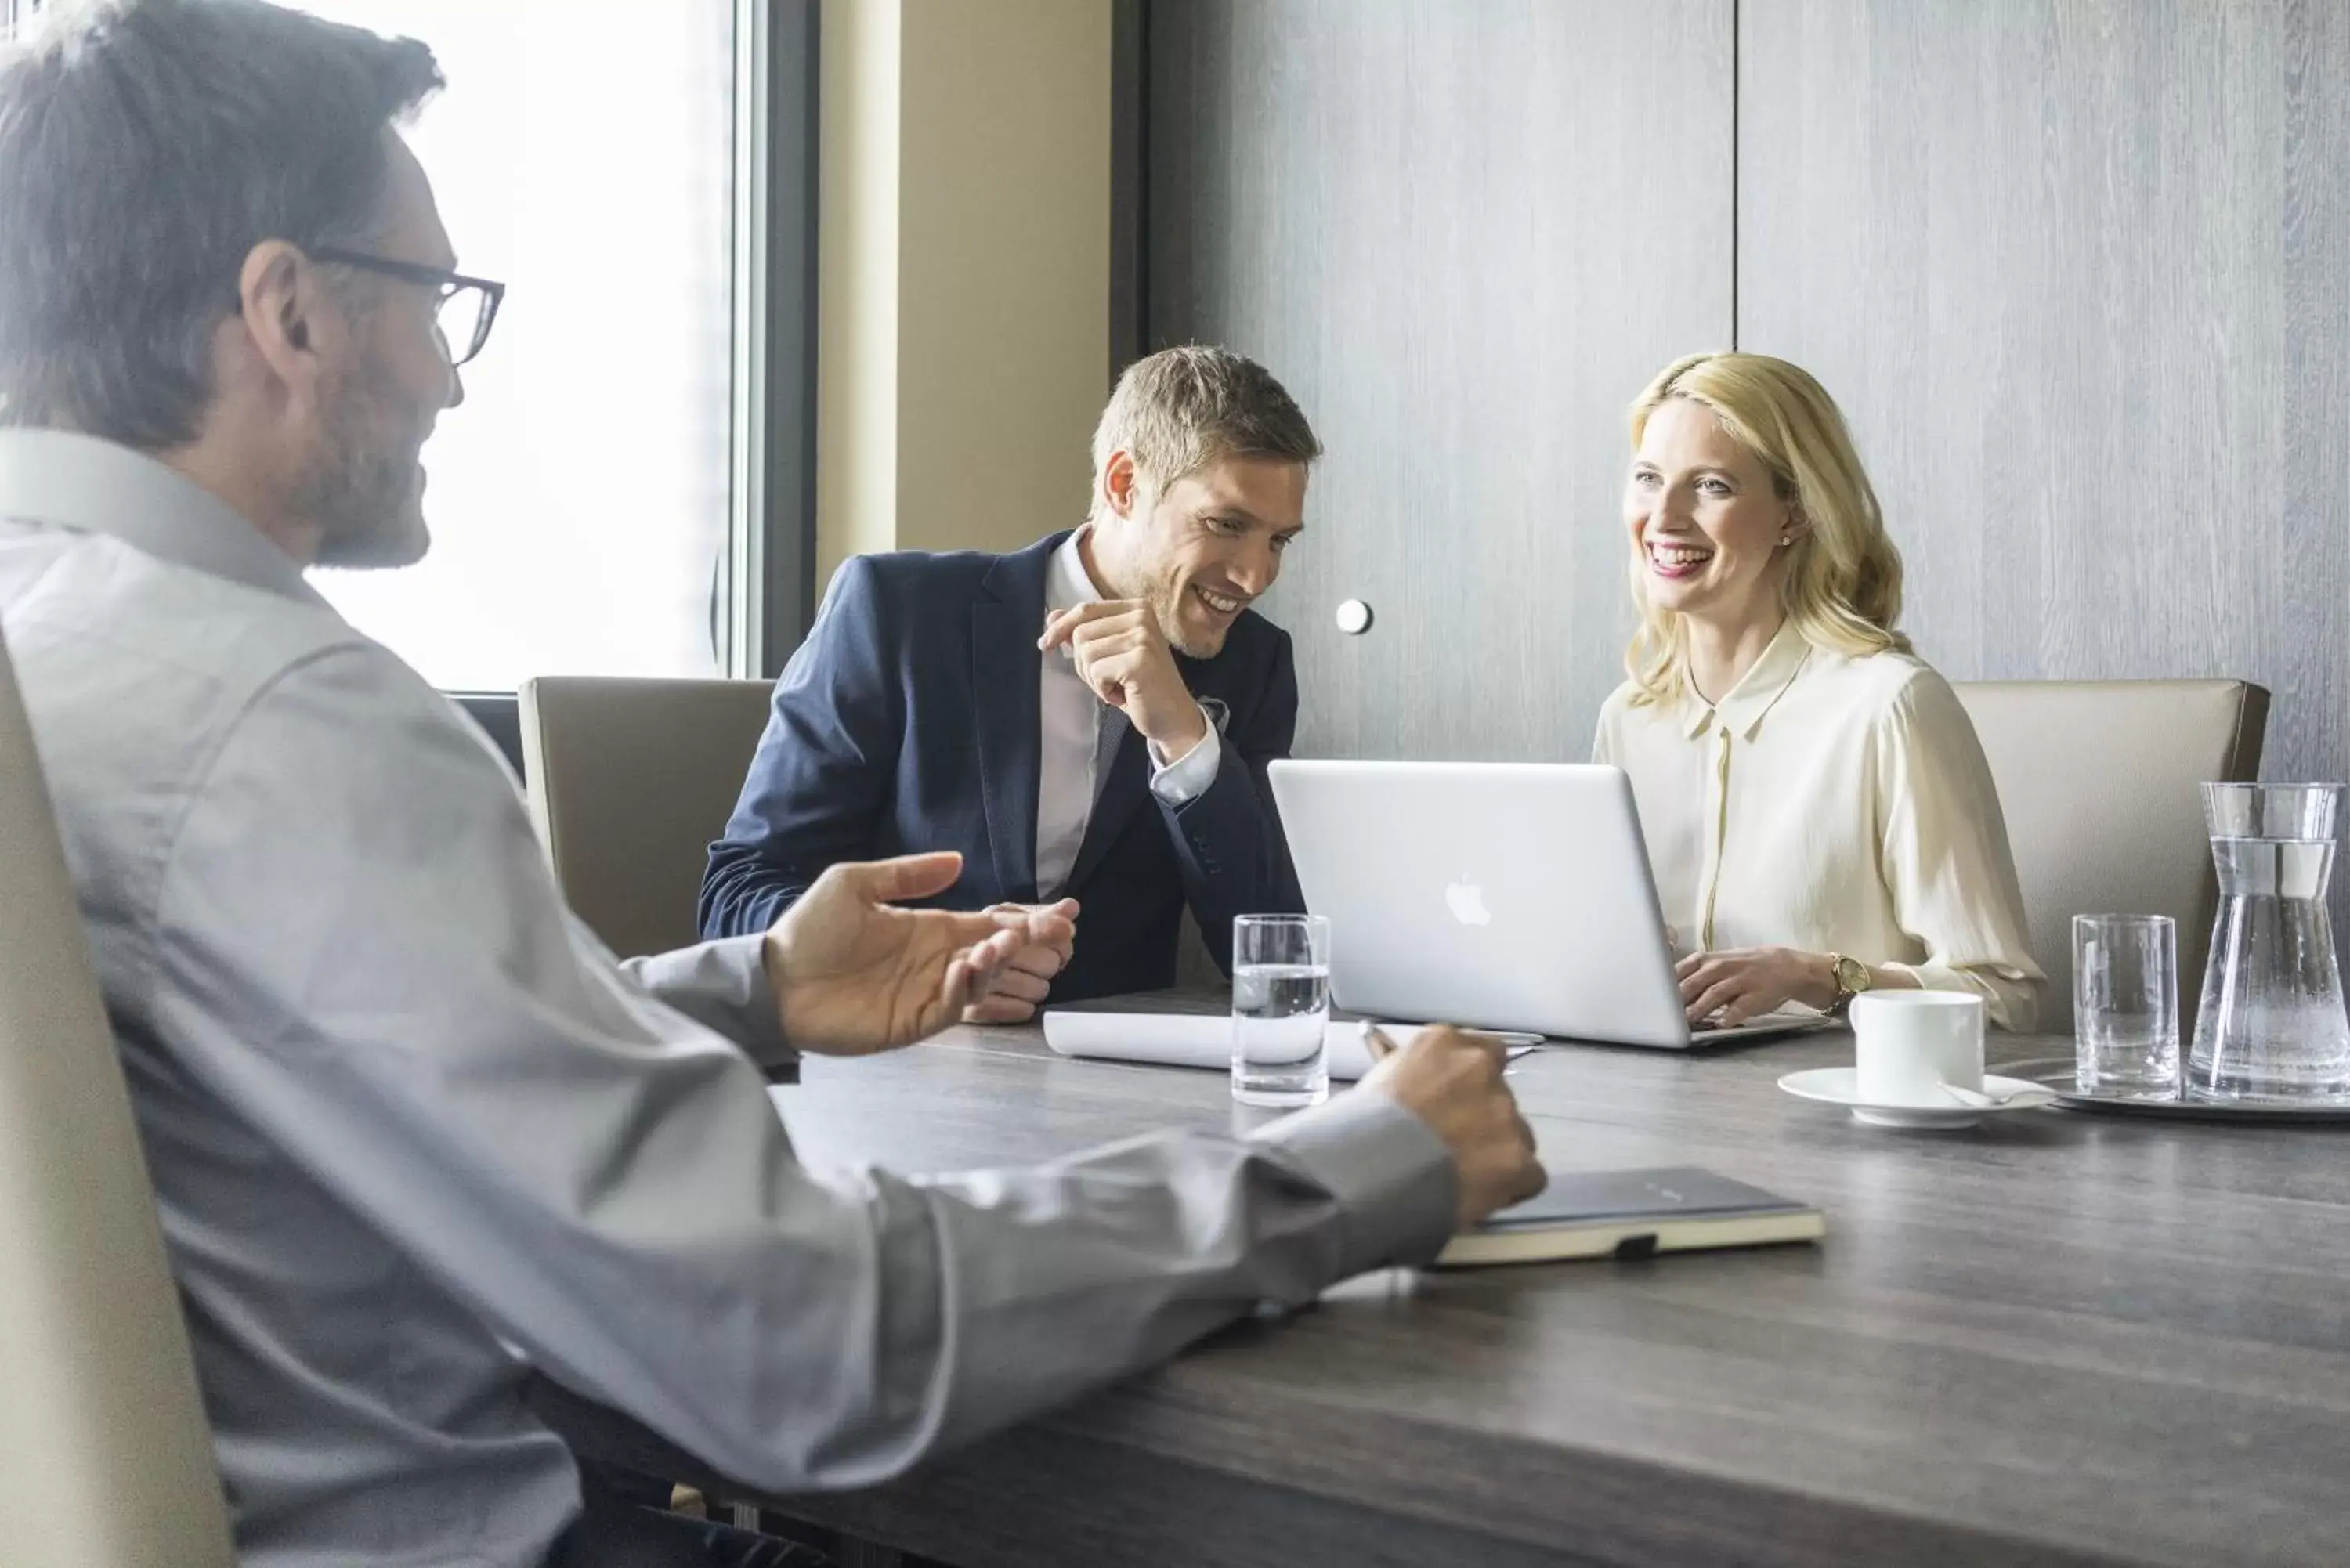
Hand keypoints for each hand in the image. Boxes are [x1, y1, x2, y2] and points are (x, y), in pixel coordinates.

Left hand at [762, 853, 1074, 1054]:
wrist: (774, 981)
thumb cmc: (810, 931)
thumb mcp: (854, 883)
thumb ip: (906, 873)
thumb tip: (958, 860)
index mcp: (930, 928)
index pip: (990, 923)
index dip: (1026, 919)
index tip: (1064, 911)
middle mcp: (937, 961)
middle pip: (997, 953)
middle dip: (1030, 942)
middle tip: (1059, 932)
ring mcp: (927, 992)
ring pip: (981, 979)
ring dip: (998, 962)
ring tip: (1001, 944)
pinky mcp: (913, 1021)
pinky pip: (952, 1007)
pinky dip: (965, 989)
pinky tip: (966, 968)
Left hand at [1039, 601, 1208, 754]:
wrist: (1171, 716)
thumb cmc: (1138, 685)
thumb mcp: (1110, 652)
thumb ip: (1084, 630)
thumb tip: (1051, 617)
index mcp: (1136, 608)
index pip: (1085, 609)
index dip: (1060, 627)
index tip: (1045, 644)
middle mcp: (1142, 617)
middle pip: (1080, 632)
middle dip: (1083, 662)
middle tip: (1106, 678)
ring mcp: (1143, 637)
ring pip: (1085, 653)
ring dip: (1093, 678)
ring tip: (1116, 685)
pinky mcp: (1139, 661)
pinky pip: (1095, 672)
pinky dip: (1102, 689)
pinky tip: (1122, 693)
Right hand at [1359, 1025, 1545, 1228]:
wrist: (1368, 1170)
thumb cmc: (1358, 1130)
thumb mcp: (1380, 1082)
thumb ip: (1415, 1078)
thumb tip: (1422, 1093)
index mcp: (1442, 1044)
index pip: (1483, 1051)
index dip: (1474, 1083)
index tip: (1462, 1102)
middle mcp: (1479, 1069)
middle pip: (1499, 1096)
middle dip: (1483, 1121)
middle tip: (1453, 1147)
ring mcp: (1503, 1113)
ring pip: (1517, 1135)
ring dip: (1498, 1153)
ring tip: (1462, 1177)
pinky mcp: (1518, 1159)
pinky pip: (1530, 1176)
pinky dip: (1512, 1188)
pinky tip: (1481, 1197)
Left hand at [1676, 946, 1835, 1026]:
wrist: (1785, 967)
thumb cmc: (1743, 968)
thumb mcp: (1718, 963)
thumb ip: (1694, 975)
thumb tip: (1668, 994)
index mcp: (1708, 960)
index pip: (1681, 970)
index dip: (1666, 985)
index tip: (1653, 998)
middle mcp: (1722, 967)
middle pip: (1694, 983)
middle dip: (1678, 1000)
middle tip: (1665, 1015)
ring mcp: (1740, 980)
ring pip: (1714, 993)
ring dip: (1699, 1008)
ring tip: (1687, 1022)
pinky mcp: (1756, 995)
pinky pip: (1741, 1006)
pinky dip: (1730, 1016)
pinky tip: (1721, 1024)